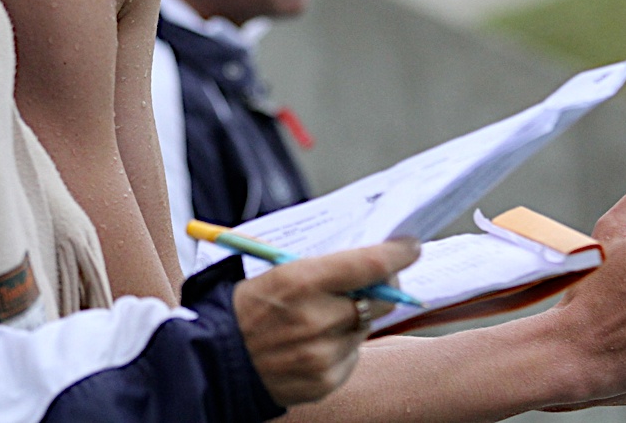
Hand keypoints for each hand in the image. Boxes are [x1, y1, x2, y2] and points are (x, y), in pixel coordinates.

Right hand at [233, 239, 418, 405]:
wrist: (214, 361)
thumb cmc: (244, 309)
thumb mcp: (276, 274)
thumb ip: (323, 269)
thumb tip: (370, 263)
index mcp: (301, 281)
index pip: (369, 264)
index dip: (398, 253)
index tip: (411, 246)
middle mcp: (316, 318)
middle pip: (378, 298)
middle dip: (382, 287)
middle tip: (375, 280)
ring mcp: (323, 353)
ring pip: (366, 327)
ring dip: (356, 318)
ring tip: (324, 317)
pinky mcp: (325, 380)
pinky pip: (352, 355)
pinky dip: (342, 346)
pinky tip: (315, 343)